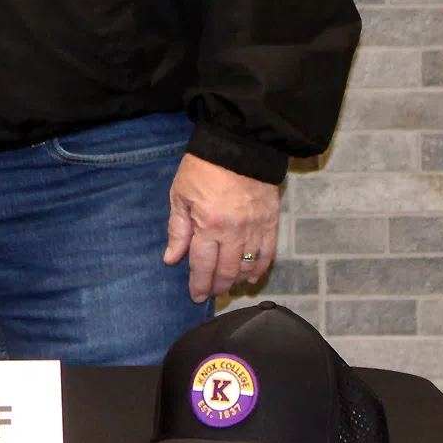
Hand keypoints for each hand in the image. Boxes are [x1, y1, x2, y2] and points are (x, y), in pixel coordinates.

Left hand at [162, 153, 279, 302]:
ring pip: (247, 266)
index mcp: (207, 225)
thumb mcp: (180, 195)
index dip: (199, 284)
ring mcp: (255, 229)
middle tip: (211, 294)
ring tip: (228, 287)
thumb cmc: (202, 168)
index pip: (202, 265)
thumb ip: (177, 230)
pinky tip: (253, 278)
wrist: (239, 146)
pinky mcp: (271, 222)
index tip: (196, 296)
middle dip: (217, 287)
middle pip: (225, 271)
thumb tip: (171, 259)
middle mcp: (233, 232)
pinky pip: (268, 254)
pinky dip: (261, 269)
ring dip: (237, 281)